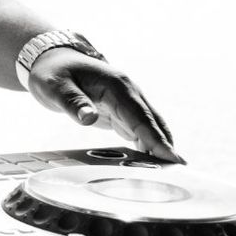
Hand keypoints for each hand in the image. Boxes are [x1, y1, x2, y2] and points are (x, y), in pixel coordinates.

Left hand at [27, 49, 184, 162]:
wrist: (53, 60)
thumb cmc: (53, 73)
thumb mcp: (55, 87)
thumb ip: (72, 102)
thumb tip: (88, 118)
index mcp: (117, 86)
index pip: (141, 116)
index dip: (156, 138)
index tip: (171, 157)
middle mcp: (128, 93)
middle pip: (152, 123)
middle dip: (167, 146)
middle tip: (182, 172)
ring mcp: (127, 102)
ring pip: (150, 127)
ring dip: (161, 148)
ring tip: (173, 175)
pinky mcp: (122, 112)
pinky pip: (140, 130)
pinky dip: (148, 146)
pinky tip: (152, 166)